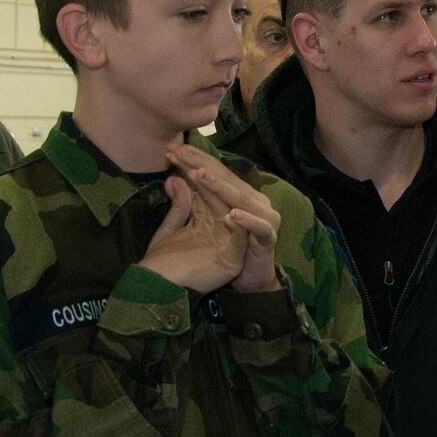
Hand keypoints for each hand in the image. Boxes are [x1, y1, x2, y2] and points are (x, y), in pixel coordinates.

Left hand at [169, 143, 281, 292]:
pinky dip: (246, 222)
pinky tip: (231, 215)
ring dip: (220, 187)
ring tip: (199, 176)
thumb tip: (170, 179)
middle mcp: (248, 205)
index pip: (212, 174)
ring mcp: (259, 221)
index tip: (171, 150)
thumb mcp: (195, 227)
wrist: (249, 285)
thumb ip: (184, 206)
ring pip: (241, 199)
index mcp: (233, 199)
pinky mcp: (266, 241)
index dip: (193, 161)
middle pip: (225, 180)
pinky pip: (258, 229)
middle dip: (201, 166)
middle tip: (180, 153)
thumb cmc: (221, 257)